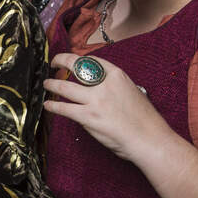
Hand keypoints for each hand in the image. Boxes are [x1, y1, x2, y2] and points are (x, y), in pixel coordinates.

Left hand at [44, 52, 173, 162]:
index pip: (92, 60)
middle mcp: (105, 84)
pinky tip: (48, 105)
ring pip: (65, 87)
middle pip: (75, 67)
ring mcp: (95, 100)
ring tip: (47, 84)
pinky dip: (53, 106)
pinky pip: (65, 109)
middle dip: (60, 61)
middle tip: (53, 63)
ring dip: (52, 85)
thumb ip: (115, 87)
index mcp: (117, 76)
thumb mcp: (133, 92)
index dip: (78, 58)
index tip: (71, 60)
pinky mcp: (89, 117)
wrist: (150, 139)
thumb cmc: (145, 120)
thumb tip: (100, 87)